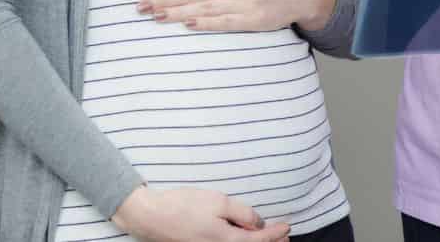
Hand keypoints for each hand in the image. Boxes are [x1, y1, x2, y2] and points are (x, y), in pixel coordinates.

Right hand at [112, 185, 289, 241]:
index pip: (258, 241)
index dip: (275, 234)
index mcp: (226, 241)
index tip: (288, 227)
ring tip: (272, 239)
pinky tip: (245, 237)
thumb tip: (257, 223)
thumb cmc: (184, 206)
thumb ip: (242, 213)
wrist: (152, 216)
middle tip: (285, 237)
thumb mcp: (218, 202)